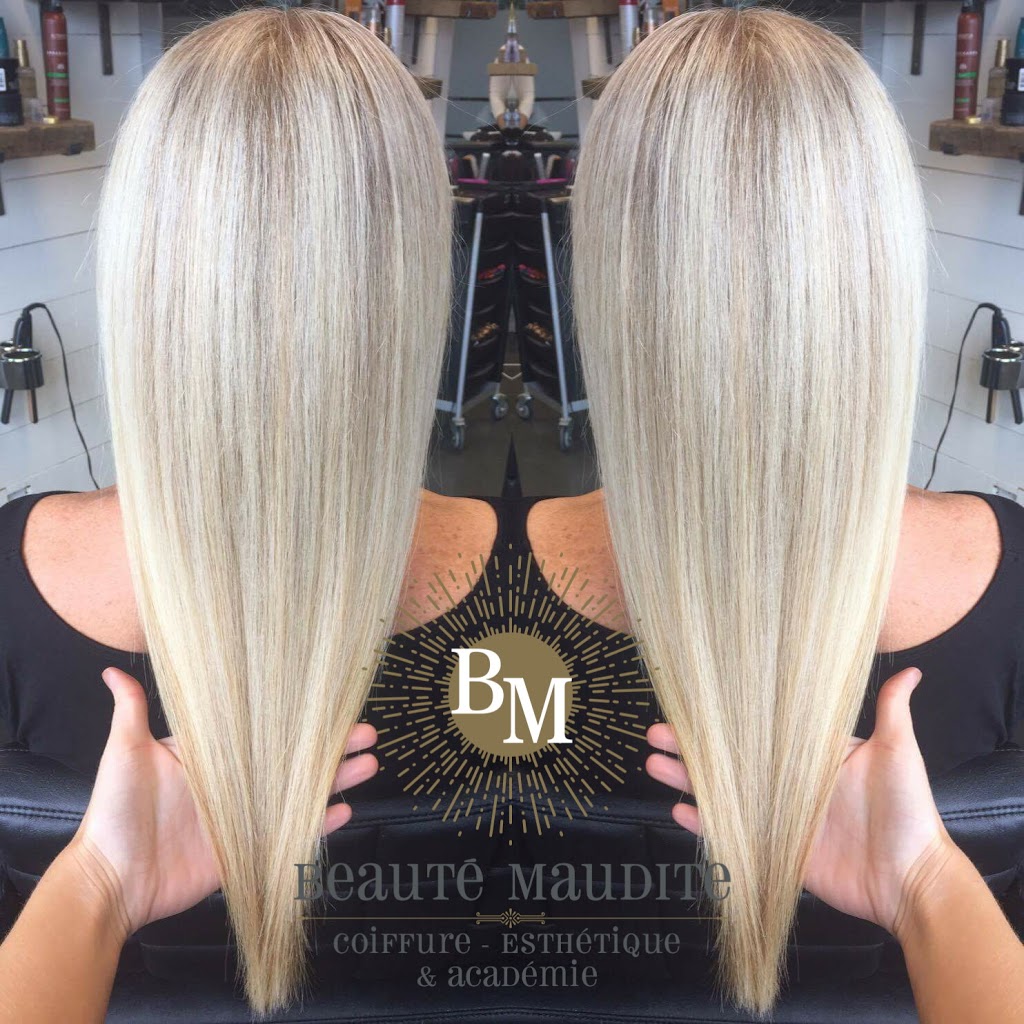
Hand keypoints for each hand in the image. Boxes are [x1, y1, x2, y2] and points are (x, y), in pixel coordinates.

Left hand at [64, 667, 377, 942]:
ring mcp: (241, 820)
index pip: (264, 732)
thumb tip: (111, 671)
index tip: (331, 706)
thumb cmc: (115, 814)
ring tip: (369, 765)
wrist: (110, 881)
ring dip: (334, 781)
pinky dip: (318, 826)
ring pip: (299, 796)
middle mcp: (231, 786)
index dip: (298, 720)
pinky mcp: (245, 853)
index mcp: (209, 758)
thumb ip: (131, 713)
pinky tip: (346, 812)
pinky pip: (290, 837)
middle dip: (330, 748)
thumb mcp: (125, 754)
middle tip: (367, 734)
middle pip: (291, 762)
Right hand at [646, 667, 955, 935]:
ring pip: (724, 795)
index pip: (757, 732)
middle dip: (692, 747)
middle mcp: (790, 785)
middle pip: (731, 761)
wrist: (912, 880)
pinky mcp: (778, 853)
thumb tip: (913, 671)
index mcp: (812, 756)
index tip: (690, 706)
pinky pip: (733, 837)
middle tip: (655, 734)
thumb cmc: (907, 812)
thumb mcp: (898, 753)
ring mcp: (781, 820)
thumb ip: (892, 712)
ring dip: (688, 781)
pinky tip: (679, 812)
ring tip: (654, 765)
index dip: (723, 720)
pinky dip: (705, 826)